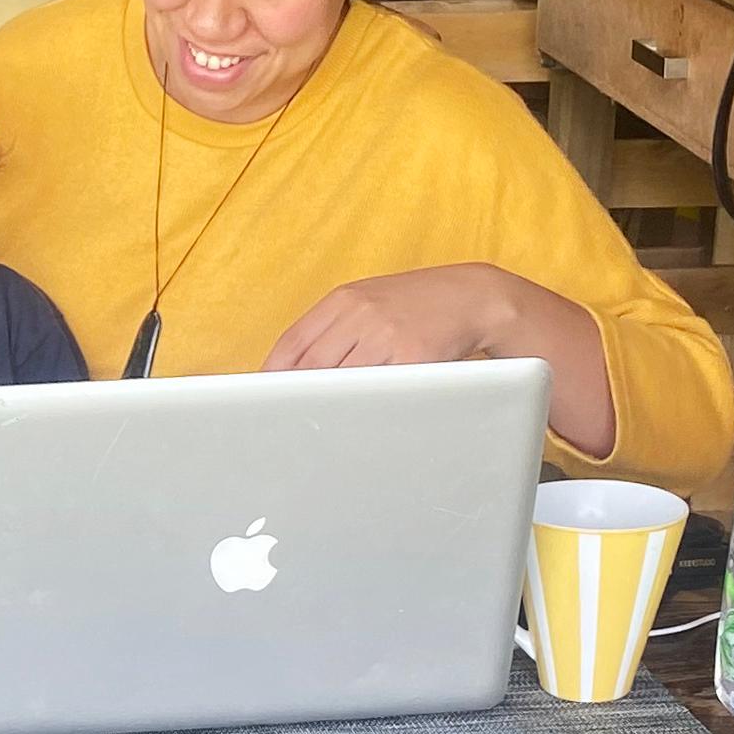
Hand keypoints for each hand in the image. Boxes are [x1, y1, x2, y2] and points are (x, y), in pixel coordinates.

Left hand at [265, 262, 619, 460]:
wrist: (475, 296)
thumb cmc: (415, 307)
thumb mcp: (369, 304)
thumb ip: (332, 331)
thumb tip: (289, 372)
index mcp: (344, 300)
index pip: (292, 343)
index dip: (272, 378)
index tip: (259, 404)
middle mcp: (361, 314)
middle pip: (312, 368)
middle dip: (297, 401)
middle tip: (285, 430)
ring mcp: (388, 335)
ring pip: (343, 384)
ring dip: (331, 412)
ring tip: (319, 437)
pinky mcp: (415, 357)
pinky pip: (381, 393)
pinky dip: (367, 412)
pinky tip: (361, 426)